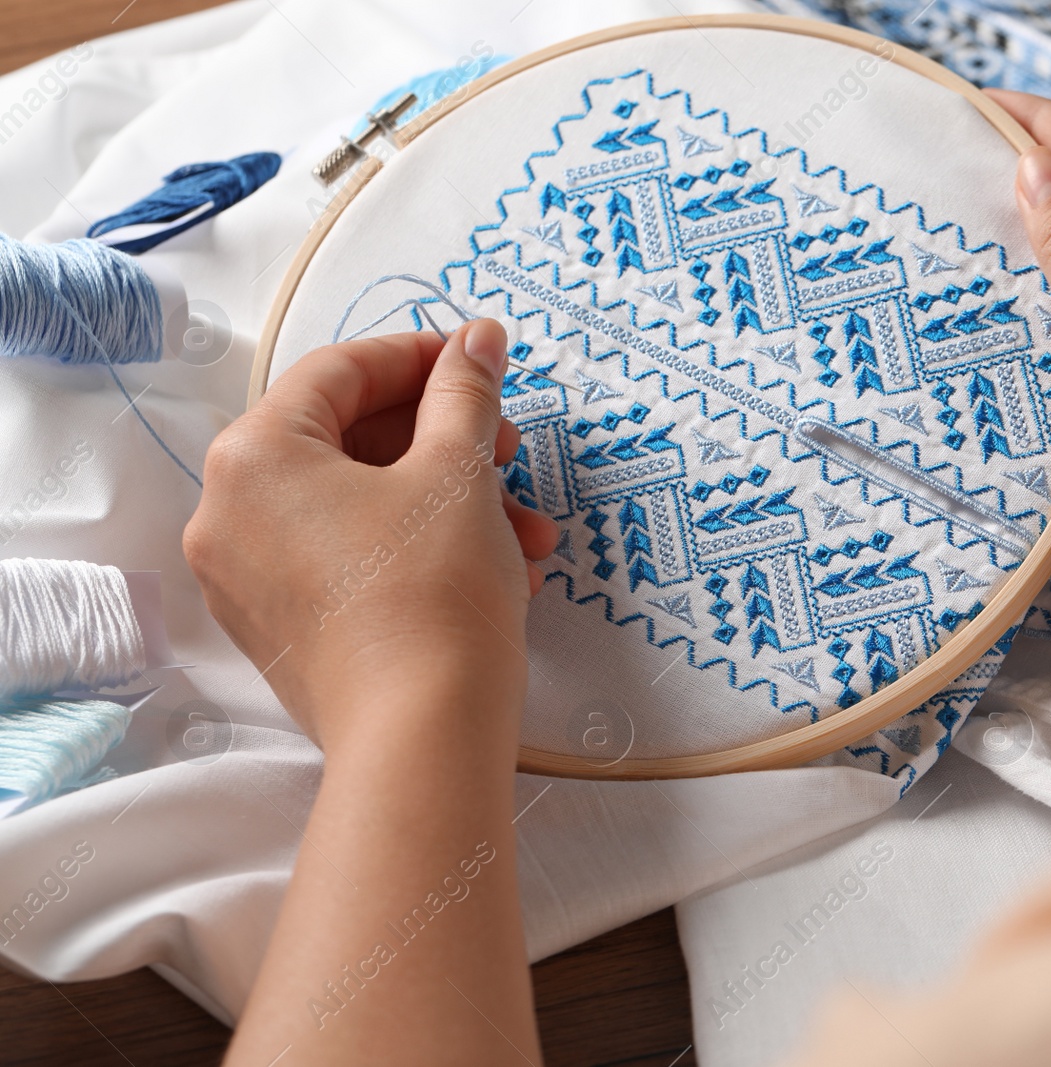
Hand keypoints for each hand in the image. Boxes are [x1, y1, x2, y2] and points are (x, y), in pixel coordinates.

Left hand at [183, 320, 558, 754]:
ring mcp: (249, 578)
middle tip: (506, 448)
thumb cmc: (431, 596)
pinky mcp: (283, 628)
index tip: (478, 362)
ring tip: (523, 529)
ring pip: (359, 504)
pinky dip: (416, 547)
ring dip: (447, 501)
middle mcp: (230, 513)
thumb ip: (464, 393)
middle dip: (444, 441)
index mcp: (254, 456)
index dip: (421, 358)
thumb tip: (477, 340)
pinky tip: (493, 564)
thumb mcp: (458, 471)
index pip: (340, 372)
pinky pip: (349, 557)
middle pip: (348, 439)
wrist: (423, 736)